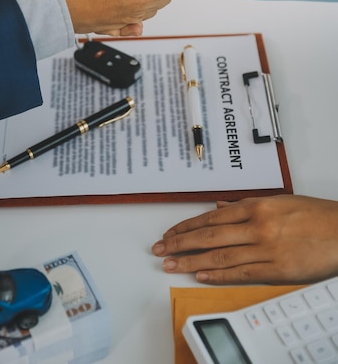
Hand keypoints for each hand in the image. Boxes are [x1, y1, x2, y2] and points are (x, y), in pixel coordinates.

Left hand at [151, 195, 337, 284]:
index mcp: (257, 206)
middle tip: (160, 248)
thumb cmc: (316, 216)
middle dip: (180, 242)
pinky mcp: (276, 269)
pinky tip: (200, 275)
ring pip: (219, 255)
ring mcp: (265, 248)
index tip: (171, 232)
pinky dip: (217, 274)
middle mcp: (257, 225)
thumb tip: (221, 205)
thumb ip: (247, 205)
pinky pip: (240, 273)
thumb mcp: (280, 202)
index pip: (211, 216)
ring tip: (170, 264)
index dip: (187, 226)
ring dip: (191, 260)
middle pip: (209, 235)